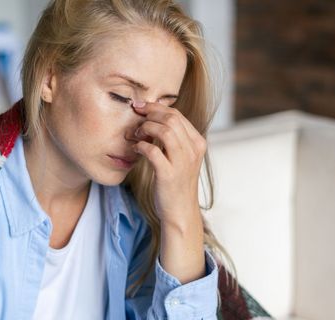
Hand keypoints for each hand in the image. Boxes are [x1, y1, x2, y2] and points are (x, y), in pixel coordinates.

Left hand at [131, 101, 205, 228]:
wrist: (180, 211)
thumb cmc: (177, 183)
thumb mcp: (182, 158)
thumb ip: (175, 139)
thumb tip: (154, 119)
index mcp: (198, 143)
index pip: (178, 115)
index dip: (157, 108)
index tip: (142, 107)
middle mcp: (193, 150)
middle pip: (172, 119)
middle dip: (150, 113)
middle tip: (136, 116)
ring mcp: (182, 162)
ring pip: (165, 131)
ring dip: (147, 128)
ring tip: (137, 134)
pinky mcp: (169, 174)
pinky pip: (153, 151)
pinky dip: (141, 146)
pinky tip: (136, 148)